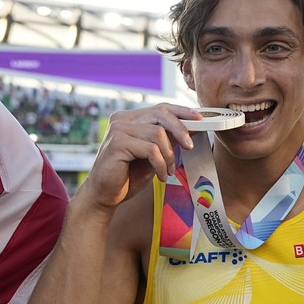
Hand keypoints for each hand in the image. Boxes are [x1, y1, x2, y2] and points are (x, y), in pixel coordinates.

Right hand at [78, 103, 204, 213]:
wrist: (104, 195)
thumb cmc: (127, 176)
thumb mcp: (152, 155)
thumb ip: (166, 141)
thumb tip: (191, 129)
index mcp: (130, 118)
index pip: (160, 108)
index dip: (181, 111)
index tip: (199, 119)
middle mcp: (122, 119)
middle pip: (161, 114)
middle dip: (180, 130)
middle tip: (189, 147)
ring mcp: (118, 129)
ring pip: (158, 133)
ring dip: (169, 156)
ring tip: (168, 171)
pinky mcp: (117, 143)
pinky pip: (151, 149)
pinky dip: (160, 164)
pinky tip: (161, 176)